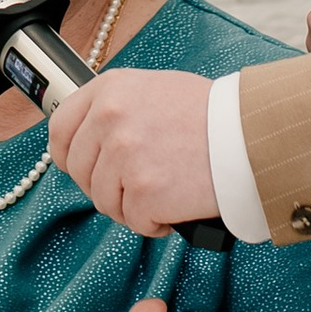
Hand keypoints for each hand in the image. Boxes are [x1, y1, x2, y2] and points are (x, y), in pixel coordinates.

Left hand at [43, 65, 215, 236]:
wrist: (250, 135)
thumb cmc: (212, 115)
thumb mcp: (155, 90)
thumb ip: (118, 109)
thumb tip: (92, 138)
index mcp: (109, 90)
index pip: (60, 129)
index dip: (69, 156)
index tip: (83, 167)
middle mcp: (109, 119)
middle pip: (81, 172)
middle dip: (106, 186)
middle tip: (138, 185)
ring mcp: (124, 157)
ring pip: (105, 201)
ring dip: (132, 206)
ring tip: (165, 191)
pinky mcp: (143, 192)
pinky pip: (135, 221)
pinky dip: (155, 222)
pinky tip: (176, 204)